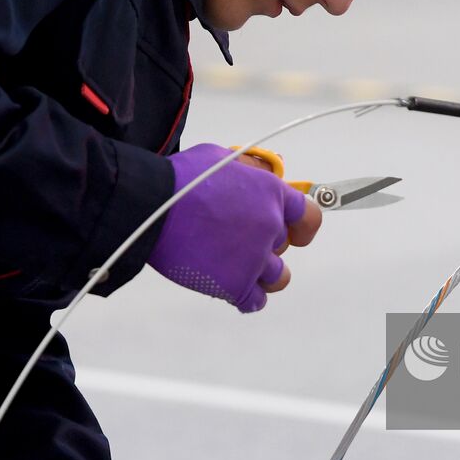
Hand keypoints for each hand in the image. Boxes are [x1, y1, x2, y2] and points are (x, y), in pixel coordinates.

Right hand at [149, 144, 321, 311]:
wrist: (150, 205)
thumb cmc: (181, 178)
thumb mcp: (222, 157)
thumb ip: (250, 171)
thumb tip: (262, 178)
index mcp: (271, 194)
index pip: (308, 216)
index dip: (302, 226)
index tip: (296, 231)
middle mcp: (270, 227)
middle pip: (283, 244)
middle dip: (264, 242)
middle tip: (235, 238)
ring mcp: (254, 258)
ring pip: (278, 277)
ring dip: (262, 272)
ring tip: (238, 266)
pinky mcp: (234, 284)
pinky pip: (255, 301)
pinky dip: (247, 297)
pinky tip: (233, 287)